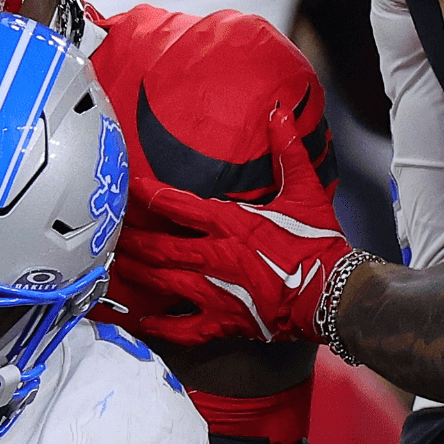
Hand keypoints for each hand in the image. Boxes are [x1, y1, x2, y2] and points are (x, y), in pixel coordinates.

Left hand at [111, 105, 350, 344]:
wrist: (334, 293)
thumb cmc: (319, 243)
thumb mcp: (306, 191)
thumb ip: (288, 152)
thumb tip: (279, 115)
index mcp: (230, 224)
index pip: (178, 205)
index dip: (149, 195)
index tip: (128, 188)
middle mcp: (214, 256)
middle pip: (159, 247)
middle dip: (131, 240)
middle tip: (109, 235)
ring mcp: (215, 292)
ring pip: (162, 282)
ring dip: (136, 274)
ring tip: (113, 267)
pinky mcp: (223, 322)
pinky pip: (182, 329)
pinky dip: (159, 327)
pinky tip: (140, 321)